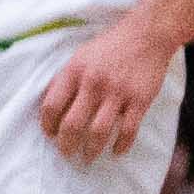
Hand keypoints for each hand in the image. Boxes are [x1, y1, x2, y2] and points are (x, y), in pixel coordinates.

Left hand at [36, 13, 177, 163]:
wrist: (146, 35)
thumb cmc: (109, 47)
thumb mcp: (79, 57)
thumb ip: (66, 80)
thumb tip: (50, 106)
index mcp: (74, 72)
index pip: (52, 106)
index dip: (48, 125)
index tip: (50, 135)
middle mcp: (93, 84)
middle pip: (73, 124)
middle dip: (67, 144)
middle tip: (67, 154)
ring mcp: (118, 93)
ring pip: (99, 131)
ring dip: (92, 149)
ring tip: (88, 157)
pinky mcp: (140, 100)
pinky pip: (128, 129)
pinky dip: (121, 145)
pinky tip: (116, 151)